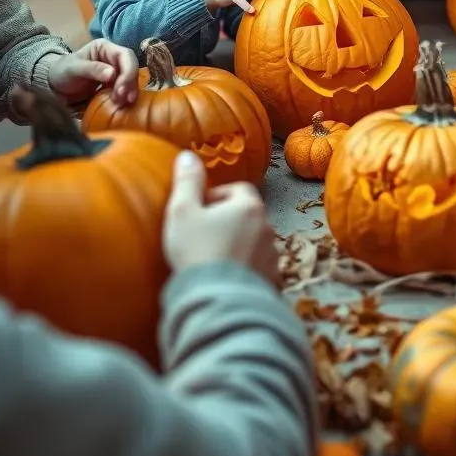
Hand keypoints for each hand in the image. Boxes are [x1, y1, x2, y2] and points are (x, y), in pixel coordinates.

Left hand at [47, 39, 139, 106]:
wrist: (54, 86)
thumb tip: (112, 74)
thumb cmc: (62, 72)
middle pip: (131, 68)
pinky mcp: (114, 85)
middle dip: (130, 84)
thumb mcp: (74, 69)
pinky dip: (125, 97)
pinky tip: (121, 105)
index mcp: (105, 48)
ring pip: (131, 80)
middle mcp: (113, 58)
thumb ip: (92, 69)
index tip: (121, 90)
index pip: (125, 56)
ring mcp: (115, 72)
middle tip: (123, 100)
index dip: (128, 71)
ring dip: (130, 92)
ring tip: (122, 104)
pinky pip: (125, 90)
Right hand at [163, 151, 280, 284]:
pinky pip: (258, 266)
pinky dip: (244, 267)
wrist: (217, 299)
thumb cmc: (198, 251)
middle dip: (226, 221)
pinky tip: (224, 277)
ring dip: (237, 244)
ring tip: (212, 258)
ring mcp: (272, 254)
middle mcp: (268, 227)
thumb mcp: (183, 212)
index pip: (237, 190)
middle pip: (247, 215)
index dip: (216, 197)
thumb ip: (187, 181)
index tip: (198, 212)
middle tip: (202, 235)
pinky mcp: (271, 279)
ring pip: (253, 241)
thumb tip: (187, 155)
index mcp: (250, 207)